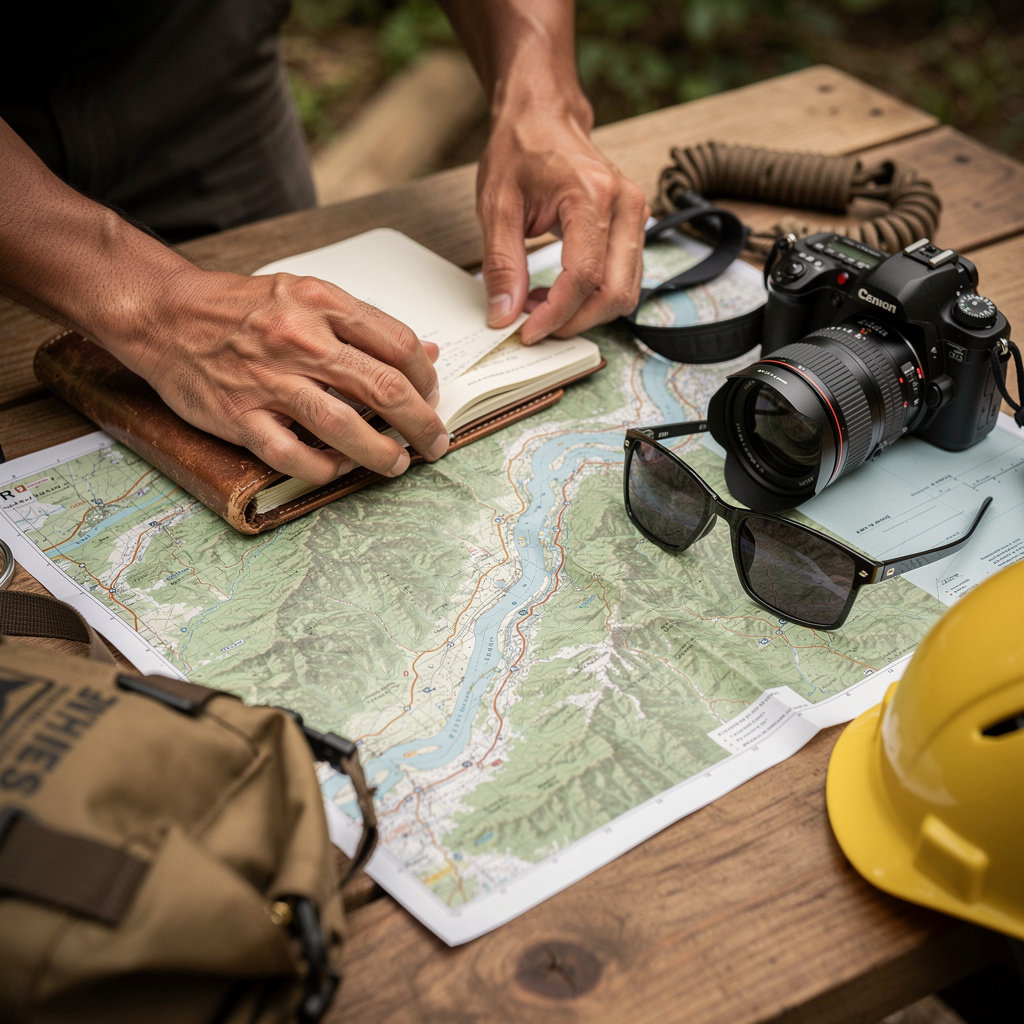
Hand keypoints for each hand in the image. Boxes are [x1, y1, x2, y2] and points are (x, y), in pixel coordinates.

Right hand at [114, 263, 450, 483]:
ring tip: (398, 463)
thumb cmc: (240, 309)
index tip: (431, 397)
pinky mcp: (240, 416)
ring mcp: (269, 380)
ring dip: (383, 453)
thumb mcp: (307, 296)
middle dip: (422, 424)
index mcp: (322, 303)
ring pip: (345, 427)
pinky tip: (341, 469)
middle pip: (384, 388)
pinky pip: (294, 456)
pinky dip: (326, 469)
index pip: (400, 345)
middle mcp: (300, 339)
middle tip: (435, 442)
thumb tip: (428, 352)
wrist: (164, 314)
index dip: (427, 379)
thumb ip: (365, 326)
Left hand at [476, 108, 648, 343]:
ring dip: (583, 313)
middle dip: (574, 321)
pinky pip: (622, 280)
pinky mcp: (634, 228)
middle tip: (533, 326)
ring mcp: (636, 216)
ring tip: (539, 305)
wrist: (542, 116)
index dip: (555, 313)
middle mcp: (625, 205)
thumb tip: (504, 314)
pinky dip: (591, 298)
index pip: (583, 276)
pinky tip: (556, 292)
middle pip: (614, 292)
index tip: (526, 332)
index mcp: (592, 194)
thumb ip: (501, 265)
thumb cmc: (520, 149)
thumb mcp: (496, 206)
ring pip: (624, 292)